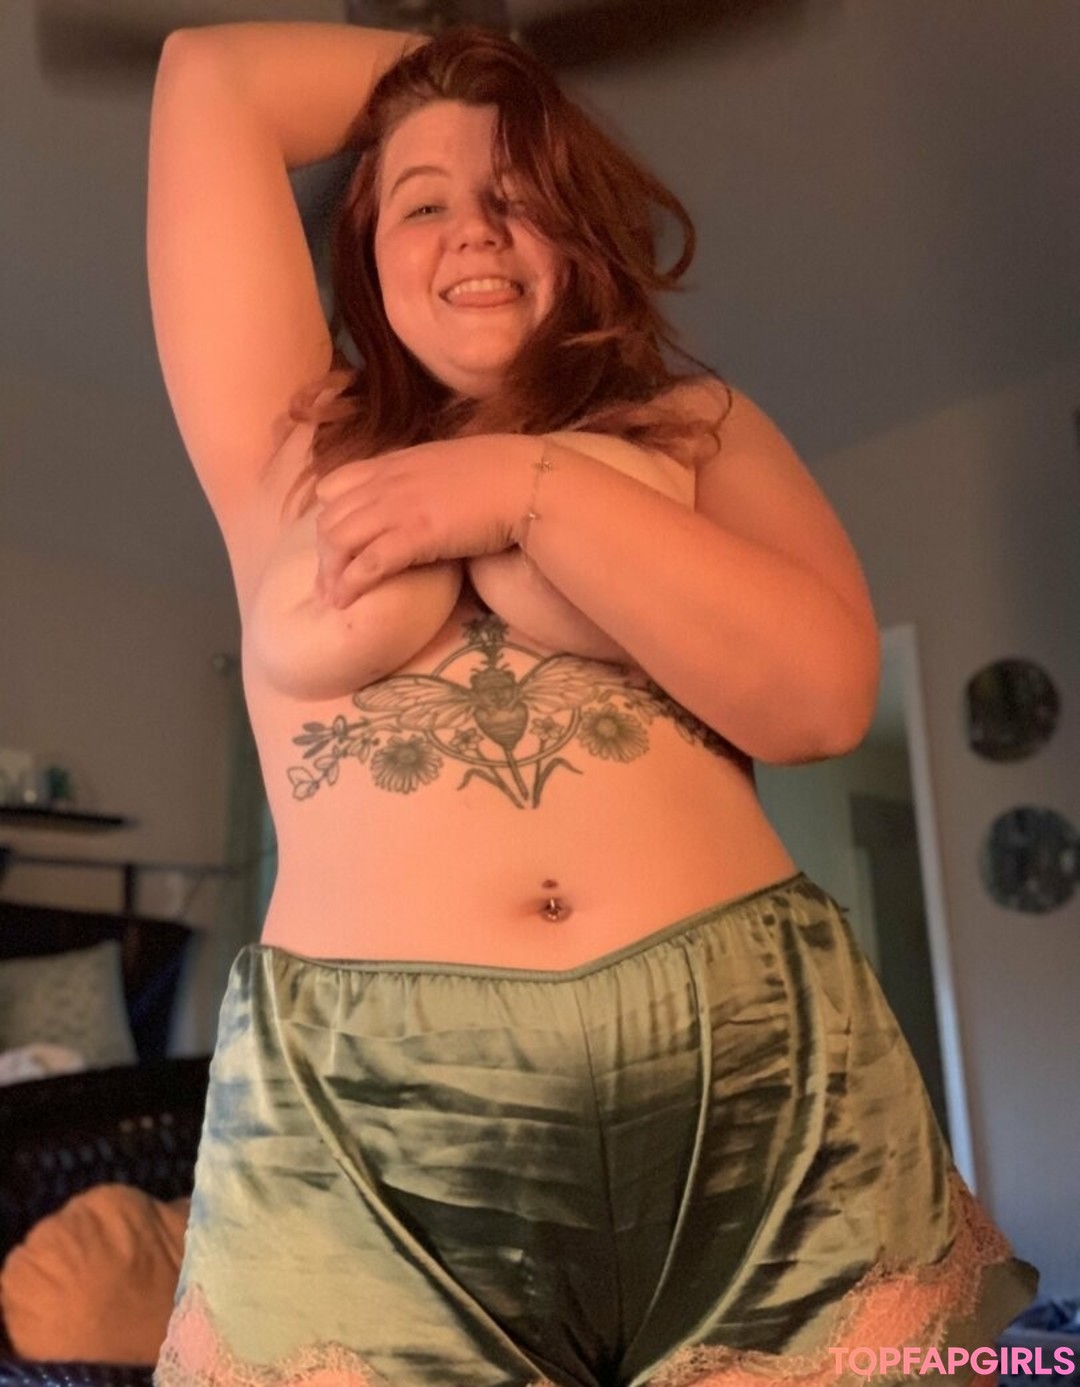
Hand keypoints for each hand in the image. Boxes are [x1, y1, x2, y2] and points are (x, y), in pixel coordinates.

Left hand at [313, 434, 537, 605]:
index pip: (336, 484)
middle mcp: (387, 483)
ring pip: (339, 540)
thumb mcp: (450, 465)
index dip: (330, 514)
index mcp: (395, 463)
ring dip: (331, 573)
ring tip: (333, 598)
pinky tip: (345, 602)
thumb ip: (426, 477)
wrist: (526, 482)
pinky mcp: (413, 536)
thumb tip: (427, 495)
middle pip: (330, 517)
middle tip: (328, 582)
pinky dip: (350, 584)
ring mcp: (397, 508)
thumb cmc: (503, 473)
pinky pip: (367, 563)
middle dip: (324, 553)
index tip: (337, 542)